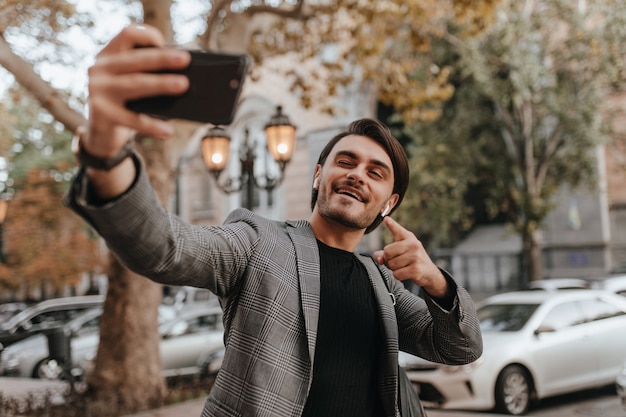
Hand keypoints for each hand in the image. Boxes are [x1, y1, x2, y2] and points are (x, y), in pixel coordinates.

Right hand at [85, 24, 190, 157]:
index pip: (127, 34)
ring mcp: (98, 91)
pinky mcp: (102, 114)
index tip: (164, 43)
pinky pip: (132, 119)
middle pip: (135, 59)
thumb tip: (185, 76)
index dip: (147, 35)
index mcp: (109, 55)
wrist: (100, 132)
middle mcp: (100, 69)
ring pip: (135, 84)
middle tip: (185, 59)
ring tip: (183, 85)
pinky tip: (168, 130)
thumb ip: (148, 73)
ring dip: (161, 84)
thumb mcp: (130, 81)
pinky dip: (152, 125)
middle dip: (162, 58)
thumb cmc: (125, 102)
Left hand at [372, 217, 448, 297]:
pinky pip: (397, 274)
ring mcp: (415, 257)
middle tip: (397, 261)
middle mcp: (413, 244)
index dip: (391, 225)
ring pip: (391, 264)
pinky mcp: (416, 269)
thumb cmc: (411, 259)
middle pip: (387, 252)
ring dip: (394, 269)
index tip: (386, 219)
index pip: (398, 230)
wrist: (429, 272)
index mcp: (408, 237)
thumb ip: (385, 253)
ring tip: (403, 266)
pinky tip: (407, 272)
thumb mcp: (400, 252)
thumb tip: (380, 260)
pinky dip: (398, 275)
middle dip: (388, 260)